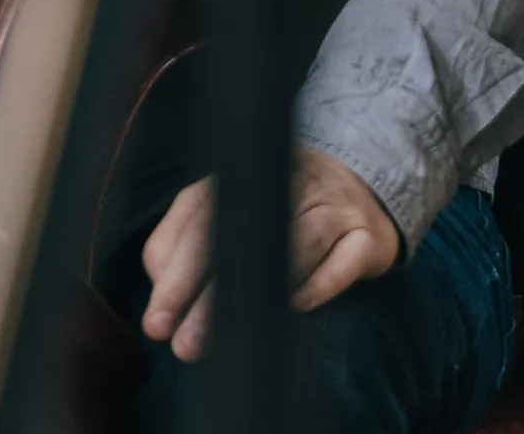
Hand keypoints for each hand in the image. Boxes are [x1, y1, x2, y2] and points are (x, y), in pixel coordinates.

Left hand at [139, 147, 400, 361]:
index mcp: (241, 179)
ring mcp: (328, 206)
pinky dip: (320, 281)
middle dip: (207, 293)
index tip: (157, 321)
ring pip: (292, 245)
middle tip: (182, 343)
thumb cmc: (278, 209)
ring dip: (260, 294)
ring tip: (228, 338)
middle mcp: (283, 184)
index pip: (199, 220)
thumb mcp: (228, 212)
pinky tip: (295, 305)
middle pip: (240, 235)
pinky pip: (345, 259)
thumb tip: (158, 283)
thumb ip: (186, 240)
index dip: (174, 272)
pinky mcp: (367, 235)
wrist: (358, 185)